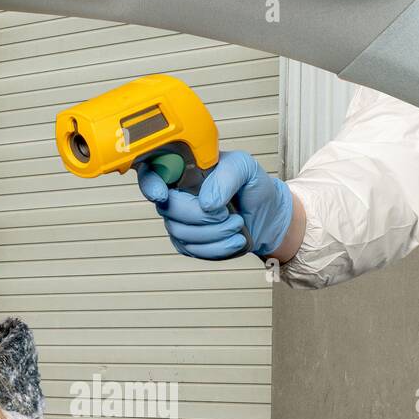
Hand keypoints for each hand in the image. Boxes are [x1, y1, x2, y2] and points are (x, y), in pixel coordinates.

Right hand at [136, 150, 295, 259]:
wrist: (267, 216)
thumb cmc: (251, 186)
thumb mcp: (245, 167)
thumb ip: (226, 175)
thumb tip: (206, 202)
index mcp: (183, 170)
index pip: (152, 174)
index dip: (151, 185)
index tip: (163, 195)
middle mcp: (176, 196)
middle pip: (169, 210)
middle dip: (202, 216)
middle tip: (228, 212)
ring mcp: (180, 222)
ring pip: (183, 234)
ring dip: (216, 233)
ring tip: (237, 223)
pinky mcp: (189, 244)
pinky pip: (195, 251)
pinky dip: (219, 247)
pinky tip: (235, 239)